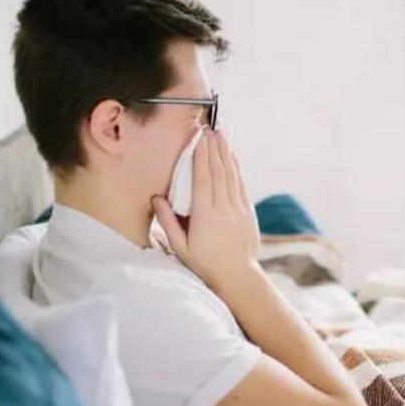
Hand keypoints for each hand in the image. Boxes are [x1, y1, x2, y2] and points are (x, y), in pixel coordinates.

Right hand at [151, 127, 260, 287]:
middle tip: (210, 129)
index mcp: (205, 216)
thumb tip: (156, 198)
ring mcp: (238, 209)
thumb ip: (167, 222)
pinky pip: (241, 185)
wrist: (238, 276)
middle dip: (214, 148)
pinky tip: (233, 157)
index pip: (203, 179)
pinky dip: (237, 169)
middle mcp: (224, 209)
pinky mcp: (248, 212)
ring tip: (221, 136)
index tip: (199, 139)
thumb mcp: (180, 247)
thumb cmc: (205, 263)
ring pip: (232, 175)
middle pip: (219, 172)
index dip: (201, 157)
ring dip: (226, 154)